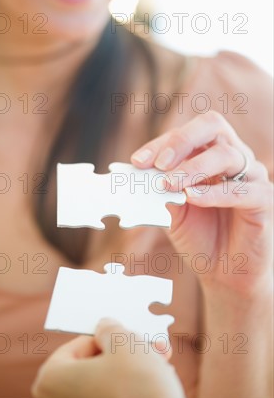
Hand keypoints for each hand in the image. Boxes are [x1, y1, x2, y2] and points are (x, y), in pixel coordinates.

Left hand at [31, 319, 184, 397]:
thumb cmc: (136, 390)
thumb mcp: (125, 343)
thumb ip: (110, 329)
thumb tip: (105, 328)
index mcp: (51, 378)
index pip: (80, 345)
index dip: (109, 337)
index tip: (128, 336)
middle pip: (95, 365)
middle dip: (127, 354)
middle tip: (153, 348)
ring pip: (107, 383)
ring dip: (135, 369)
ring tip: (161, 365)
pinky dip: (132, 390)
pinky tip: (156, 383)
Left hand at [131, 111, 272, 297]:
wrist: (224, 272)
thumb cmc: (199, 235)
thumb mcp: (171, 209)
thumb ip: (158, 189)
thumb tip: (137, 173)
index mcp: (209, 152)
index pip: (187, 133)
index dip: (161, 143)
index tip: (138, 162)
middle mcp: (233, 156)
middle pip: (213, 126)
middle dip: (182, 140)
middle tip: (160, 164)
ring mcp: (252, 175)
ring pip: (226, 155)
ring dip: (193, 168)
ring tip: (170, 184)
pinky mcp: (264, 199)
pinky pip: (242, 189)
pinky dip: (214, 193)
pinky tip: (192, 198)